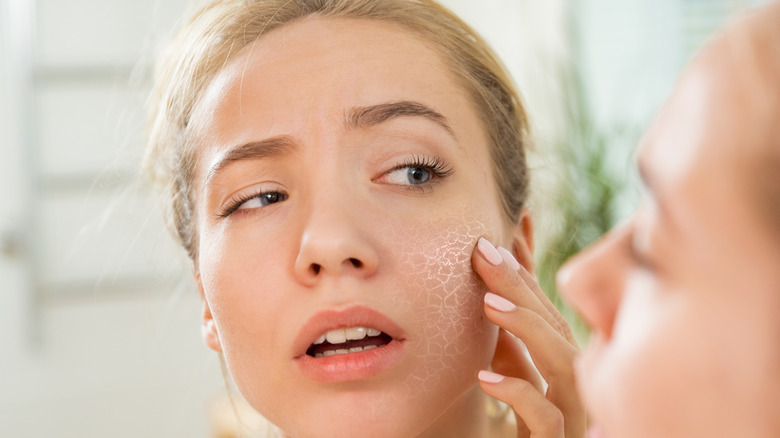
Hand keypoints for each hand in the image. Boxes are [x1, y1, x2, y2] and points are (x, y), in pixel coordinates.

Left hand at [472, 237, 585, 437]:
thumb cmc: (529, 426)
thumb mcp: (512, 372)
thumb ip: (508, 334)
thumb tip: (493, 284)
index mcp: (561, 363)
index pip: (547, 308)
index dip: (525, 271)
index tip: (499, 234)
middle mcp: (575, 384)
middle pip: (555, 326)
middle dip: (521, 286)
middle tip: (484, 252)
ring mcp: (571, 413)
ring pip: (563, 365)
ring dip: (527, 328)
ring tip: (487, 303)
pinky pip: (547, 420)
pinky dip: (520, 395)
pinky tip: (486, 378)